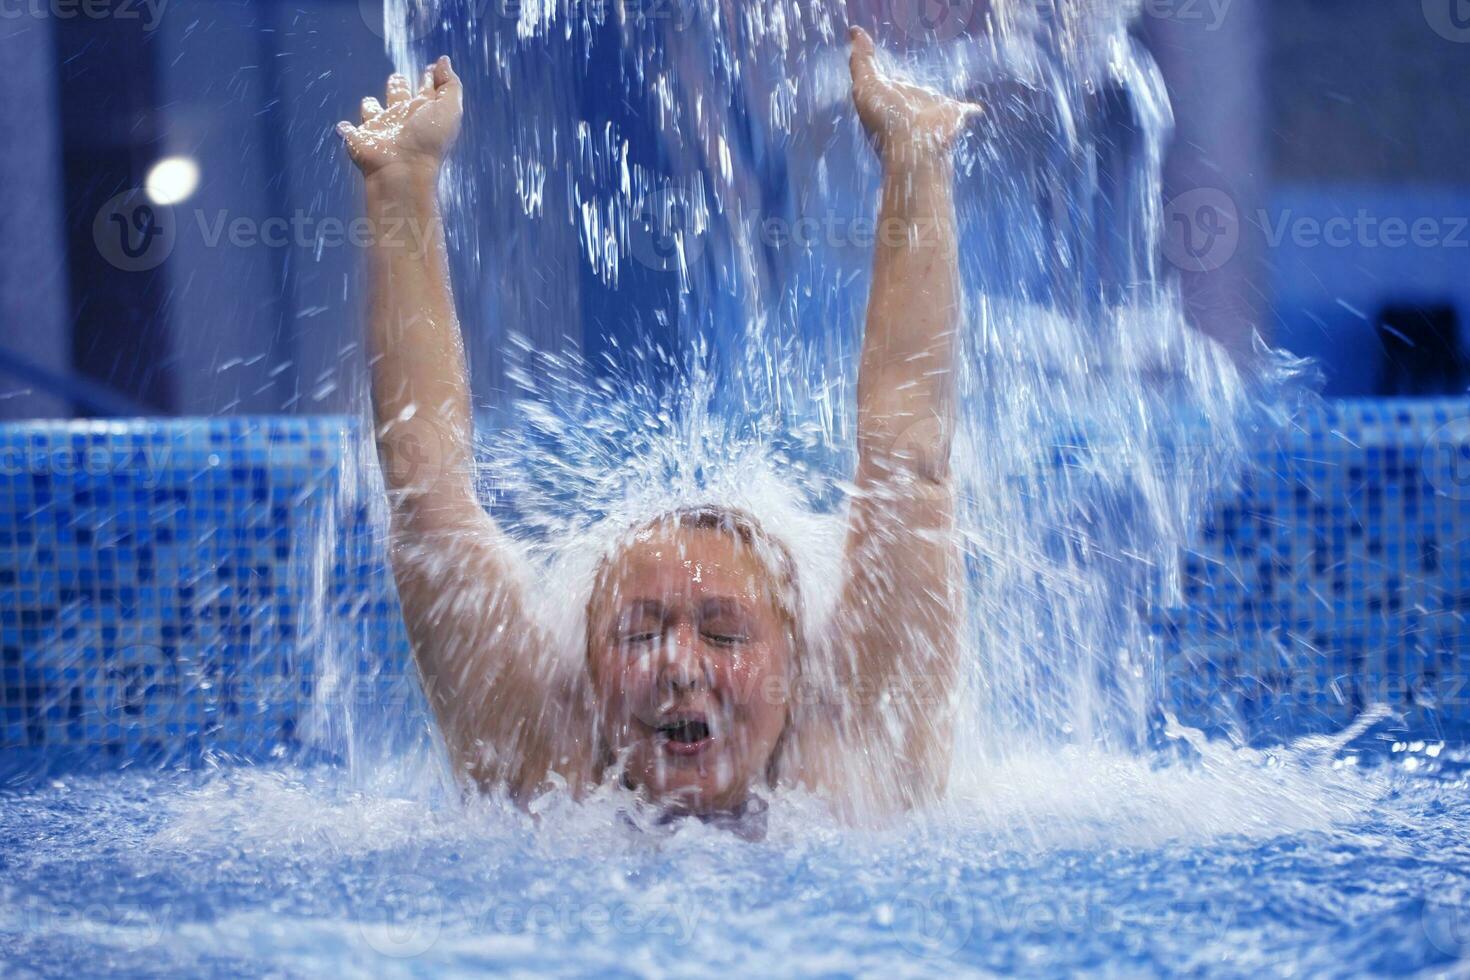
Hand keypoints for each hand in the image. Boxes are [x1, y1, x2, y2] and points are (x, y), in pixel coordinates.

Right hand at [338, 56, 462, 179]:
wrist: (402, 169)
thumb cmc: (428, 139)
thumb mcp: (449, 108)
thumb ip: (449, 84)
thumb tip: (443, 61)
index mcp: (424, 110)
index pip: (427, 89)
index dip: (430, 77)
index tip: (431, 68)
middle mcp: (402, 118)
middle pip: (398, 95)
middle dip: (398, 85)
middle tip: (399, 77)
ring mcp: (380, 128)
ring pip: (372, 111)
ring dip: (371, 105)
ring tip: (371, 103)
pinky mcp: (360, 138)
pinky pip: (349, 130)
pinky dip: (346, 129)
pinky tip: (344, 127)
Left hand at [849, 27, 979, 169]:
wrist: (915, 148)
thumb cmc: (887, 120)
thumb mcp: (866, 87)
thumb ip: (861, 61)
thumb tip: (854, 31)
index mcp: (890, 100)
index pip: (887, 85)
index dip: (884, 78)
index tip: (885, 70)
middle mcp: (911, 106)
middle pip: (912, 92)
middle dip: (910, 88)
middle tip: (905, 80)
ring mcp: (933, 112)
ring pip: (936, 100)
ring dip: (937, 99)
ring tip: (937, 96)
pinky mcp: (955, 115)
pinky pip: (967, 111)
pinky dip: (971, 111)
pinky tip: (975, 111)